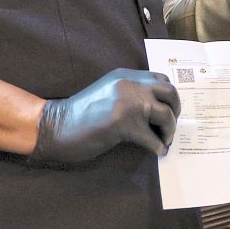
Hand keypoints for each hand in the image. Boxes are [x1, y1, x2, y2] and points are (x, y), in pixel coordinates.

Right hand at [33, 69, 179, 161]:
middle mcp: (130, 84)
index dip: (169, 95)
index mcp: (125, 76)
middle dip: (176, 110)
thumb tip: (154, 109)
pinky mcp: (124, 124)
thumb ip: (129, 94)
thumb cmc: (78, 115)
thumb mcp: (108, 94)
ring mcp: (128, 103)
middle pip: (169, 92)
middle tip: (170, 125)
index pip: (160, 78)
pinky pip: (152, 138)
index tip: (169, 108)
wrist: (53, 126)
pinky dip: (158, 147)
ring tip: (165, 140)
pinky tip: (157, 152)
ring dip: (170, 130)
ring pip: (166, 114)